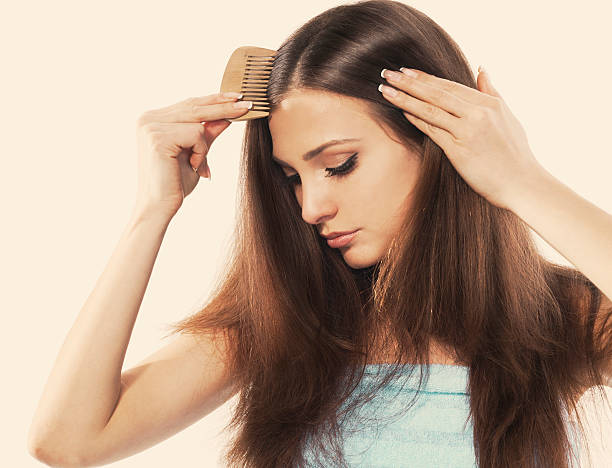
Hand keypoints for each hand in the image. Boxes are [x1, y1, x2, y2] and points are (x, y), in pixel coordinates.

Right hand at [133, 93, 250, 217]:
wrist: (160, 207)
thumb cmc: (176, 184)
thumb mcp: (197, 154)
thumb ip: (208, 135)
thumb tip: (227, 117)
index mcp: (153, 119)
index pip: (189, 104)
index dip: (214, 100)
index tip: (237, 97)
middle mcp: (149, 118)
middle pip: (195, 106)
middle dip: (224, 106)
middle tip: (248, 105)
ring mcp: (151, 125)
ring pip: (198, 120)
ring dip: (204, 145)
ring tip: (198, 165)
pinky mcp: (158, 136)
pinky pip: (196, 134)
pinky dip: (201, 151)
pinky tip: (193, 166)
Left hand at [379, 66, 543, 209]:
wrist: (522, 183)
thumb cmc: (515, 153)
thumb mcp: (507, 115)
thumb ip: (491, 91)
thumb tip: (481, 68)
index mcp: (488, 103)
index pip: (449, 86)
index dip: (425, 77)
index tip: (406, 70)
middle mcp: (477, 113)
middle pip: (436, 93)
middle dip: (409, 82)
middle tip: (388, 73)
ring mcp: (468, 131)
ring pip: (430, 110)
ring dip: (405, 99)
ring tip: (385, 89)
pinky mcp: (459, 151)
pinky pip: (433, 131)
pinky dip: (416, 120)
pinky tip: (402, 112)